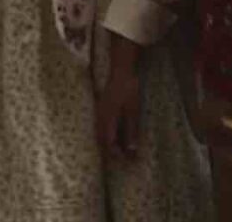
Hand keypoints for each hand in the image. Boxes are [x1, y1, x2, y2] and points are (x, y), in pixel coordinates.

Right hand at [95, 34, 144, 160]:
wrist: (121, 71)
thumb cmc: (128, 90)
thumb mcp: (132, 111)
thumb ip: (131, 131)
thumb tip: (131, 149)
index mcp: (107, 120)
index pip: (109, 144)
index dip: (117, 154)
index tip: (127, 161)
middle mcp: (100, 119)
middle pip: (102, 142)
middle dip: (111, 153)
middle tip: (123, 160)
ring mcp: (99, 114)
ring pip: (100, 136)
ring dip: (108, 146)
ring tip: (119, 152)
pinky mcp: (101, 110)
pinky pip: (100, 129)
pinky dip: (107, 137)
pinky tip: (113, 137)